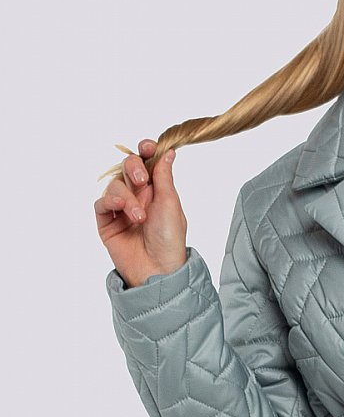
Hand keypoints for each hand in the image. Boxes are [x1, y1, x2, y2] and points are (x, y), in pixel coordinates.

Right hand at [94, 139, 187, 285]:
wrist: (158, 269)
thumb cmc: (170, 239)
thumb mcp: (170, 203)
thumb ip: (164, 176)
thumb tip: (168, 152)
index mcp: (157, 191)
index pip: (147, 163)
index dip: (145, 151)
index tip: (147, 147)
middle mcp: (138, 197)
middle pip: (128, 168)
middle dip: (133, 168)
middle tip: (142, 180)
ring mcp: (121, 210)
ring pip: (114, 186)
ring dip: (126, 197)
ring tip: (139, 216)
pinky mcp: (107, 223)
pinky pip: (101, 204)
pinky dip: (110, 202)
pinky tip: (122, 211)